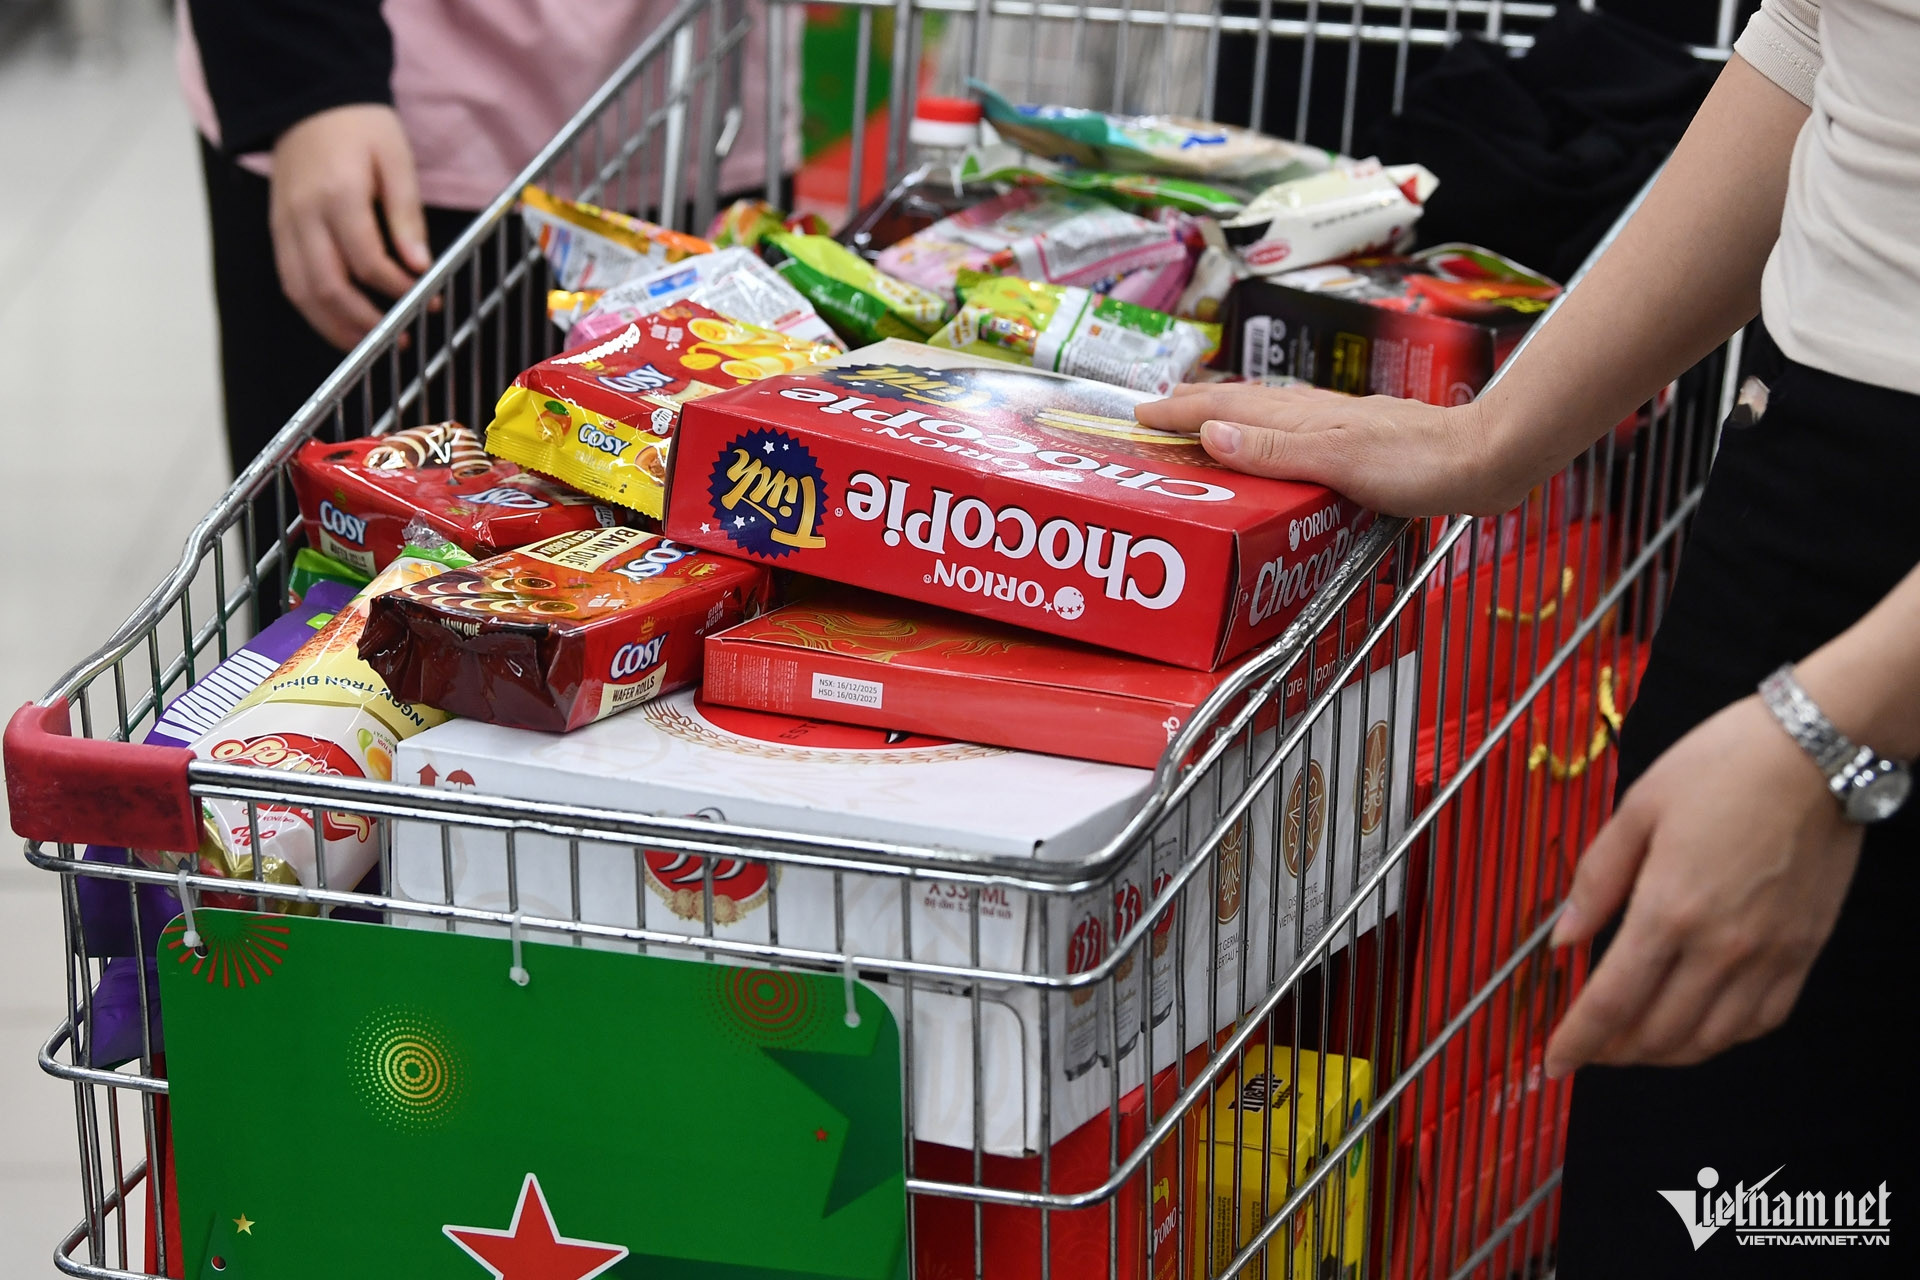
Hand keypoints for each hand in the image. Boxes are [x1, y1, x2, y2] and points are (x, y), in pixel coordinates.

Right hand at [269, 104, 431, 349]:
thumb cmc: (360, 128)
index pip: (366, 260)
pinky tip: (342, 324)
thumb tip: (419, 264)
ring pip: (302, 292)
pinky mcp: (278, 232)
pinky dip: (315, 310)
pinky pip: (291, 281)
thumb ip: (406, 214)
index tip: (427, 299)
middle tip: (400, 338)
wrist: (310, 101)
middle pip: (328, 285)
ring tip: (372, 344)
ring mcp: (285, 226)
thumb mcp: (396, 161)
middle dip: (365, 321)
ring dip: (336, 327)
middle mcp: (303, 215)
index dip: (397, 288)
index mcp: (337, 195)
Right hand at [1133, 383, 1528, 516]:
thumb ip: (1276, 450)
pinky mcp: (1359, 439)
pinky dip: (1264, 429)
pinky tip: (1275, 439)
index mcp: (1303, 418)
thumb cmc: (1419, 464)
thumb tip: (1211, 432)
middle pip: (1242, 404)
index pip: (1225, 410)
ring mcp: (1338, 423)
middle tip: (1156, 410)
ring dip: (1227, 414)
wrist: (1484, 459)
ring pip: (1267, 412)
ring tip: (1201, 418)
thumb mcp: (1339, 461)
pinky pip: (1293, 427)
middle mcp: (1315, 414)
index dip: (1181, 410)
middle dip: (1195, 404)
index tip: (1140, 413)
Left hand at [1544, 695, 1862, 1075]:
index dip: (1578, 1041)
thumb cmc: (1721, 767)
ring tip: (1633, 1043)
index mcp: (1668, 909)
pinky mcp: (1804, 953)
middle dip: (1613, 1052)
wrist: (1816, 752)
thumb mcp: (1637, 810)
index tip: (1554, 1061)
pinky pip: (1761, 1021)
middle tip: (1587, 1046)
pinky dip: (1720, 1038)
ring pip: (1710, 1039)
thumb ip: (1596, 881)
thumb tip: (1562, 940)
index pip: (1612, 1001)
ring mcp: (1769, 955)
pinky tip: (1697, 1025)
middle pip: (1659, 1033)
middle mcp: (1721, 946)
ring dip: (1664, 1054)